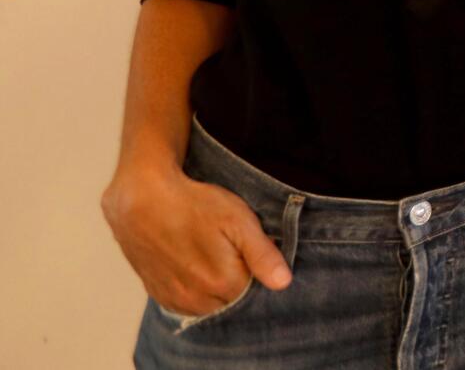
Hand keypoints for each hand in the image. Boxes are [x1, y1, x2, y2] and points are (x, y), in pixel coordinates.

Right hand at [102, 161, 291, 316]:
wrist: (142, 201)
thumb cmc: (195, 205)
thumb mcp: (238, 220)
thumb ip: (262, 254)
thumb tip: (283, 283)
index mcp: (223, 284)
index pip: (254, 288)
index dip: (253, 264)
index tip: (244, 243)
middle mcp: (199, 300)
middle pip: (231, 297)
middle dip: (234, 276)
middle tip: (224, 244)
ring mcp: (175, 299)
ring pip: (208, 303)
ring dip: (212, 284)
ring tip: (206, 250)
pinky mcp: (158, 294)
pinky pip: (184, 302)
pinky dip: (192, 288)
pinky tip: (190, 261)